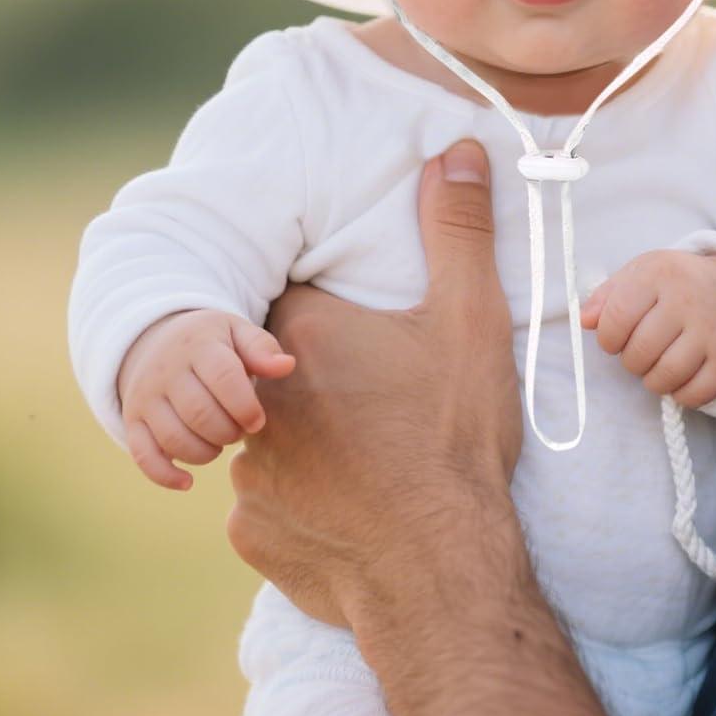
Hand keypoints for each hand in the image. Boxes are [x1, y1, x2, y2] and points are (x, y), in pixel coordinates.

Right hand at [117, 308, 296, 489]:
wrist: (158, 342)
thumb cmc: (213, 343)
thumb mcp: (237, 332)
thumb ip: (262, 348)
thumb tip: (286, 366)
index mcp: (198, 345)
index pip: (223, 377)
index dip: (245, 406)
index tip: (257, 421)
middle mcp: (166, 370)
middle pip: (199, 412)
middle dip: (228, 431)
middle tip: (240, 431)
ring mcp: (145, 397)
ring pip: (173, 437)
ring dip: (205, 453)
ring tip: (220, 442)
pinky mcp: (133, 421)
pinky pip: (143, 455)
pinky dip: (165, 475)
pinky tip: (188, 481)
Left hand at [227, 141, 522, 631]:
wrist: (439, 567)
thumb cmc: (452, 436)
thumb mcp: (469, 320)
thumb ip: (457, 229)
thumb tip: (453, 148)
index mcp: (301, 336)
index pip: (289, 299)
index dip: (326, 311)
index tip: (359, 333)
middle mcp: (256, 398)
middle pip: (271, 368)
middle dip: (315, 378)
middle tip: (372, 400)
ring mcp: (246, 472)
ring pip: (267, 437)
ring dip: (304, 441)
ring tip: (366, 457)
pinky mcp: (248, 532)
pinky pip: (267, 504)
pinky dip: (301, 502)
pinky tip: (349, 507)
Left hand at [580, 251, 715, 407]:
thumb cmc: (673, 286)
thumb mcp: (639, 275)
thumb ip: (606, 296)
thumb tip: (585, 320)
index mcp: (660, 274)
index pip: (616, 318)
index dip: (607, 338)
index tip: (615, 339)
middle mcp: (689, 300)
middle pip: (639, 352)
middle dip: (631, 360)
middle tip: (641, 351)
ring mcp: (712, 331)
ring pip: (664, 377)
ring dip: (653, 380)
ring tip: (658, 363)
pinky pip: (693, 395)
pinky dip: (680, 394)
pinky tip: (681, 376)